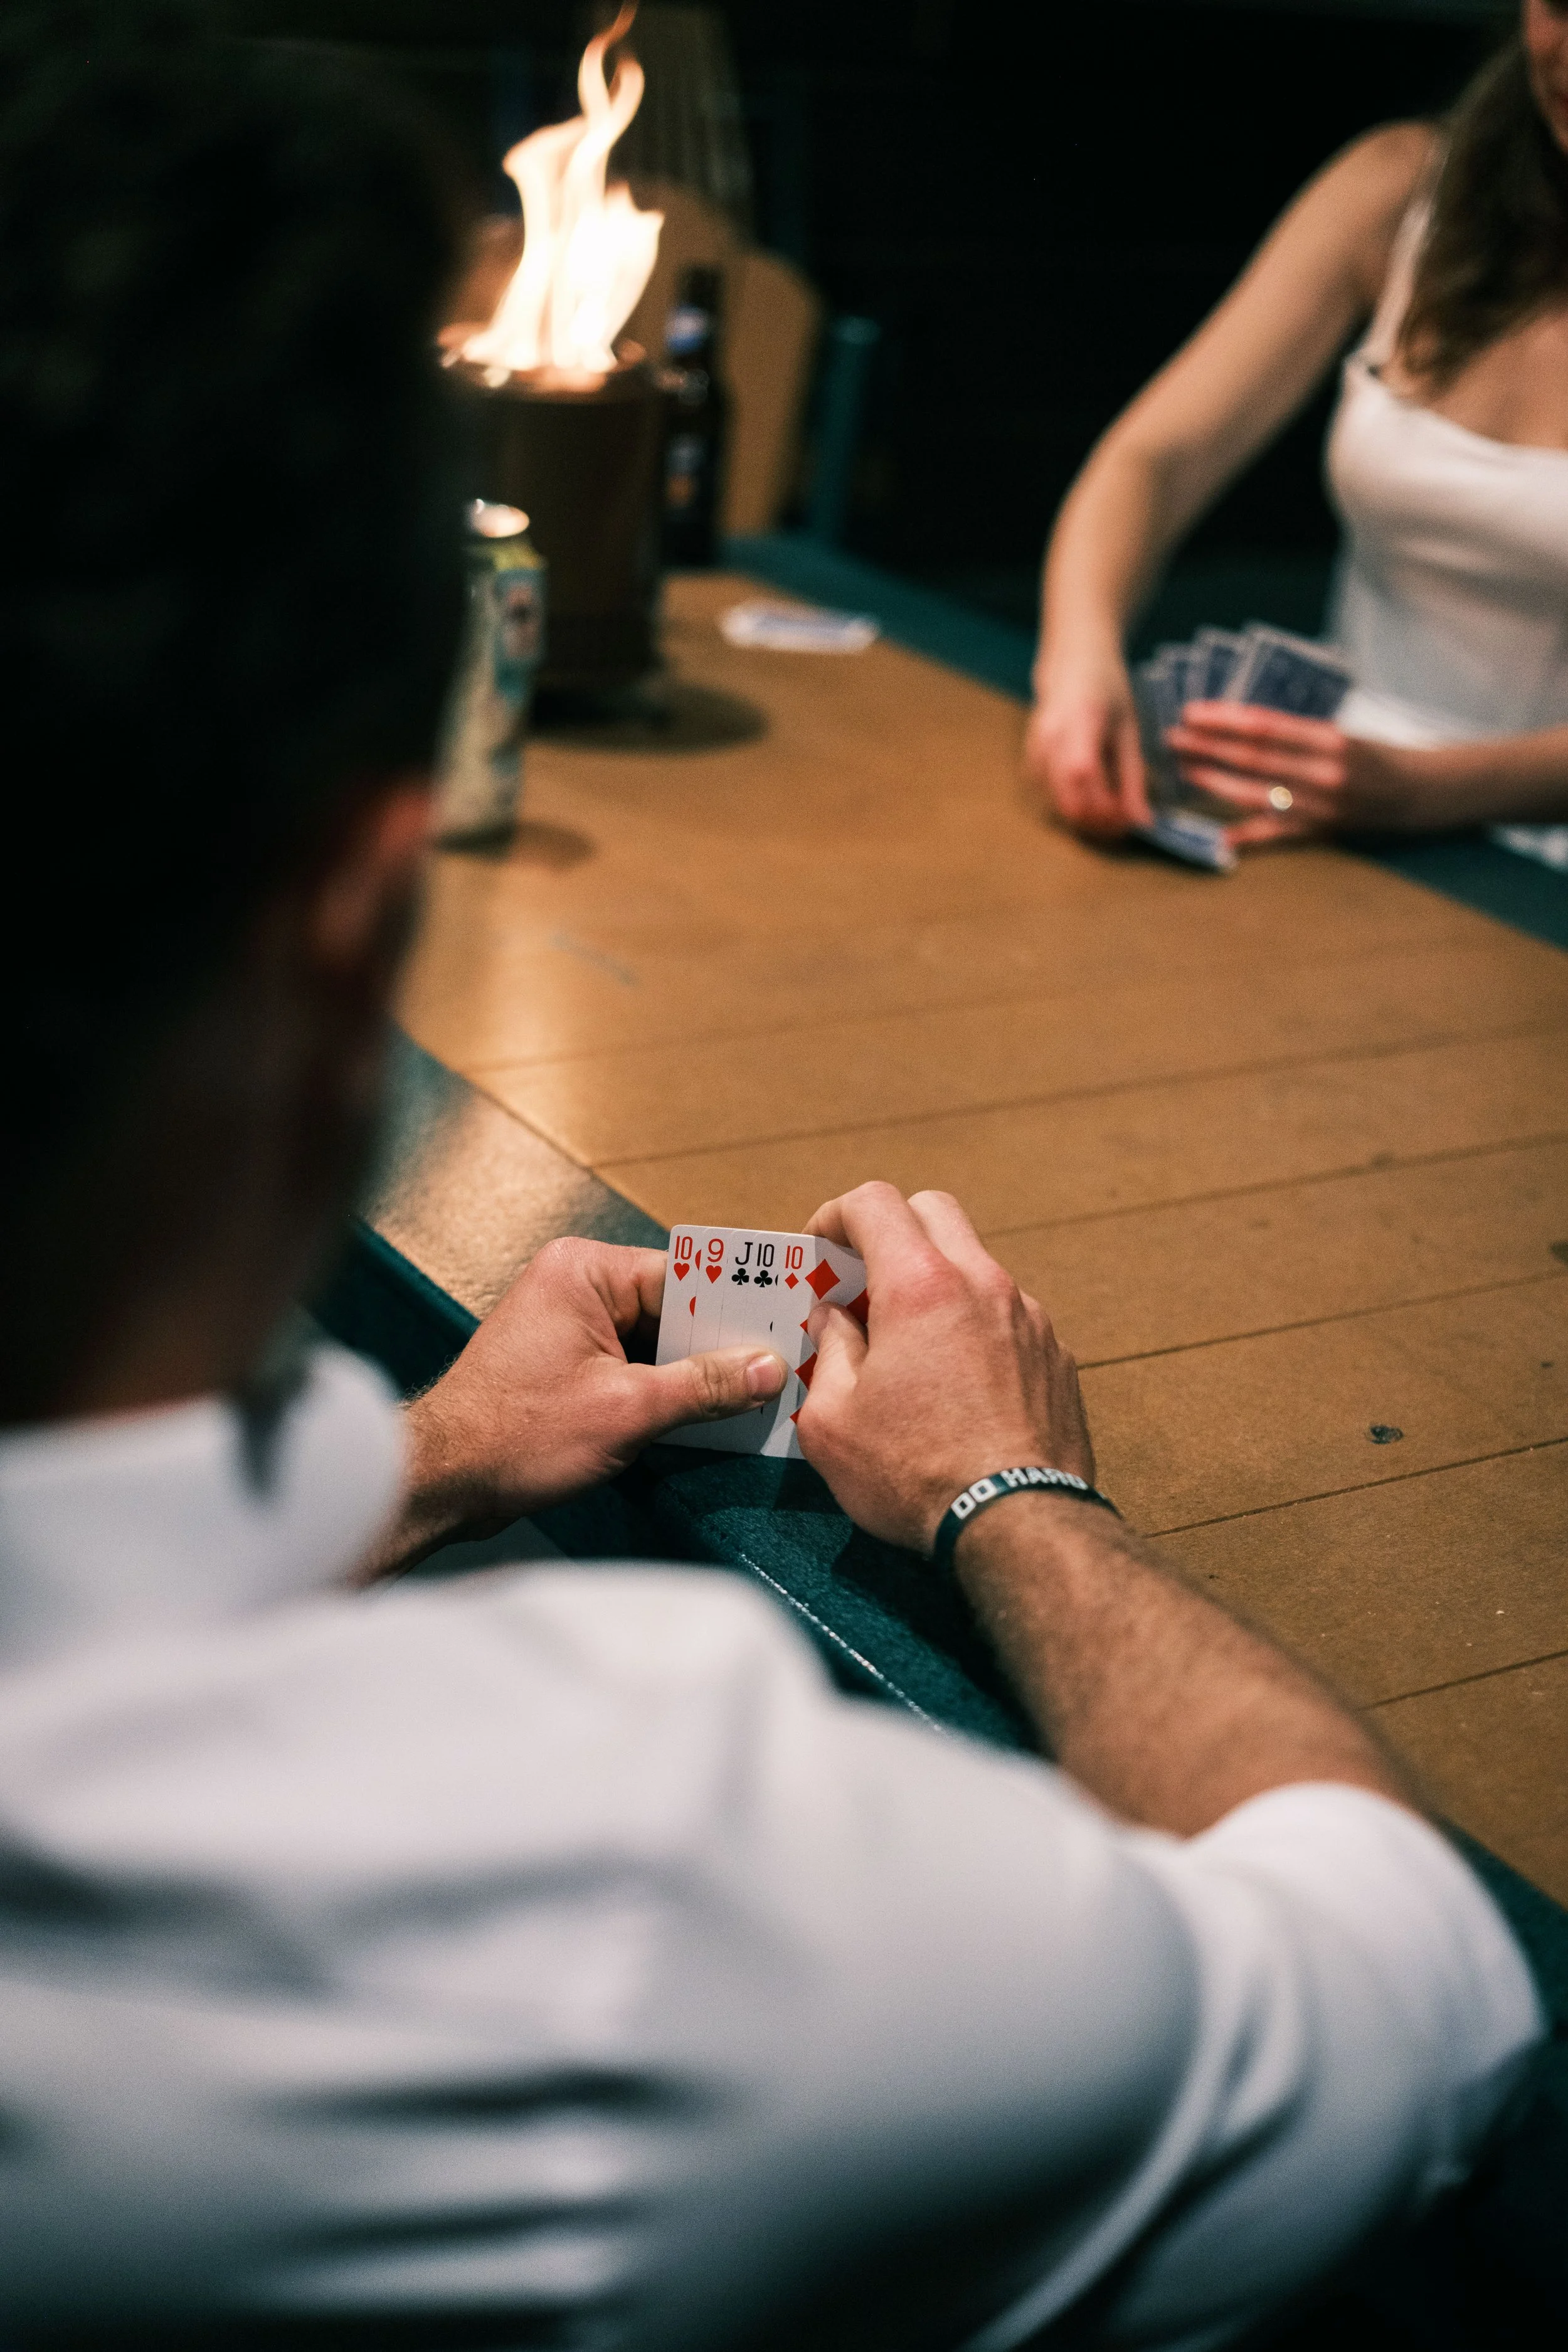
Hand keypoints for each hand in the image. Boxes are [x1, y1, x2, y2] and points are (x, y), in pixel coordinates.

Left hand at [368, 1239, 785, 1573]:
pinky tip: (707, 1414)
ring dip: (695, 1371)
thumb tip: (767, 1368)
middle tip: (781, 1368)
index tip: (786, 1326)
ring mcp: (567, 1326)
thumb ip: (704, 1385)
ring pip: (656, 1340)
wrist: (440, 1482)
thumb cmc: (514, 1436)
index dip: (736, 1307)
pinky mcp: (565, 1364)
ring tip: (755, 1394)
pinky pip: (632, 1364)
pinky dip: (665, 1389)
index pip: (683, 1276)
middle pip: (672, 1307)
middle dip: (720, 1343)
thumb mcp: (628, 1410)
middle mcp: (574, 1286)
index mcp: (584, 1272)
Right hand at [794, 1182, 1093, 1553]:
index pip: (875, 1202)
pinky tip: (958, 1383)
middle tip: (861, 1281)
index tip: (820, 1249)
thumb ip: (827, 1352)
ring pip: (976, 1266)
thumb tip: (834, 1318)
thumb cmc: (913, 1475)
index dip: (836, 1214)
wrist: (1016, 1524)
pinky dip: (974, 1327)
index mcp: (921, 1286)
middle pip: (933, 1211)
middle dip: (889, 1230)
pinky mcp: (1057, 1356)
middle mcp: (984, 1284)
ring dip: (936, 1283)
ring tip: (908, 1344)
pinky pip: (1008, 1317)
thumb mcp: (832, 1421)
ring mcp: (1030, 1317)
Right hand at [1024, 644, 1152, 838]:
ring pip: (1057, 806)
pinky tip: (1092, 797)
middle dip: (1098, 822)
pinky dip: (1073, 806)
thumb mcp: (1129, 730)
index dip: (1105, 806)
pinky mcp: (1030, 761)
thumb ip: (1133, 777)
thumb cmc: (1107, 691)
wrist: (1073, 665)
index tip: (1129, 817)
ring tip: (1111, 810)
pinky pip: (1050, 798)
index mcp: (1081, 720)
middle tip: (1123, 823)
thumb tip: (1142, 820)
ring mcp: (1035, 749)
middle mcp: (1050, 736)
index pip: (1084, 773)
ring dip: (1086, 818)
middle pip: (1067, 799)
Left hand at [1166, 702, 1421, 841]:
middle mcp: (1324, 772)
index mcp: (1329, 738)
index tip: (1191, 713)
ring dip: (1216, 783)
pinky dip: (1248, 836)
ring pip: (1257, 794)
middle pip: (1253, 758)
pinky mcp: (1323, 831)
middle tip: (1173, 738)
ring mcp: (1321, 806)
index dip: (1223, 720)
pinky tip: (1219, 837)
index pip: (1265, 726)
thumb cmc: (1375, 756)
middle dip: (1208, 747)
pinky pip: (1277, 835)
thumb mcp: (1342, 732)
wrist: (1421, 792)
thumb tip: (1241, 724)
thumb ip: (1296, 732)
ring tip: (1185, 771)